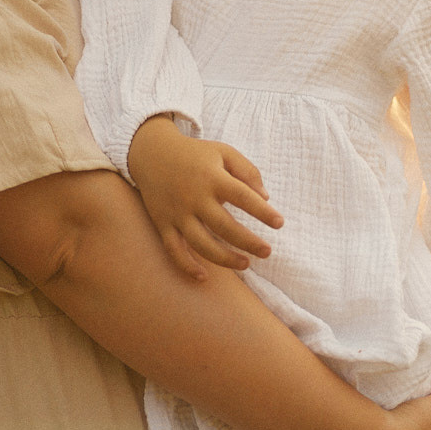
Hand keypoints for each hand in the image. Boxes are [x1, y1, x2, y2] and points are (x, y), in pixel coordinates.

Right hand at [127, 116, 282, 279]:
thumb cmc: (195, 154)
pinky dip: (186, 266)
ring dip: (224, 259)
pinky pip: (173, 249)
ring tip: (245, 264)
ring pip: (201, 243)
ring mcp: (177, 213)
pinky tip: (204, 277)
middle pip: (224, 226)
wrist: (151, 153)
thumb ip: (248, 171)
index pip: (243, 197)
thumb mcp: (224, 152)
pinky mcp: (163, 223)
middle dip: (248, 242)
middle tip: (267, 252)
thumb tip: (265, 197)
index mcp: (212, 178)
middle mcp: (194, 197)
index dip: (262, 212)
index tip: (279, 223)